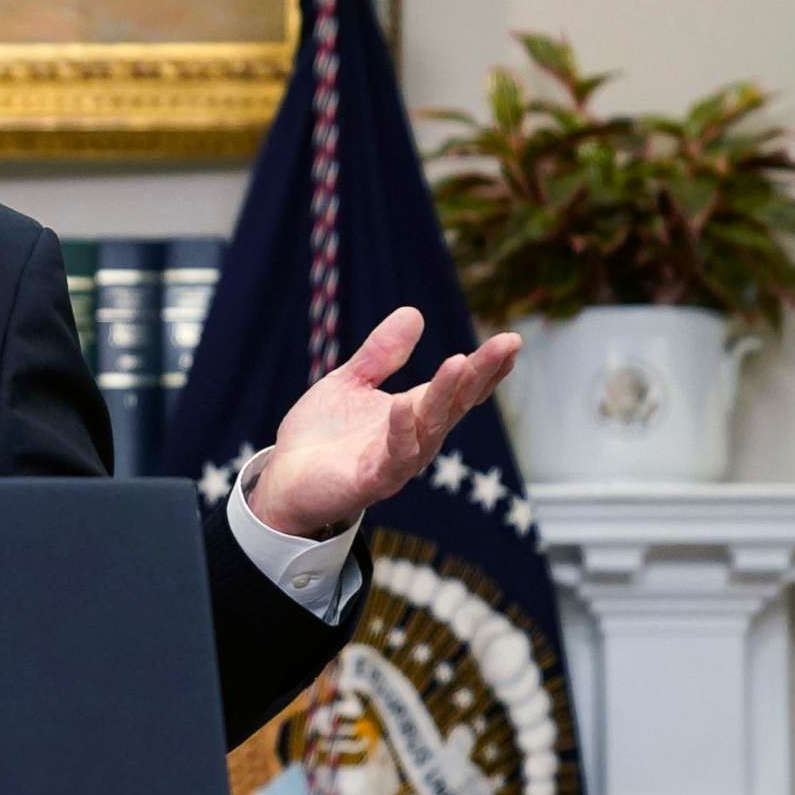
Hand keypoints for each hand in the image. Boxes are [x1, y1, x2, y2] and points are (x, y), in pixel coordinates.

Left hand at [248, 307, 520, 539]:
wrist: (283, 480)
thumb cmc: (321, 436)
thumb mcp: (350, 383)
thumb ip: (381, 354)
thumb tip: (414, 313)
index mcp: (413, 413)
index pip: (459, 389)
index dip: (486, 368)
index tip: (511, 340)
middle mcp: (414, 438)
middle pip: (455, 404)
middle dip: (481, 374)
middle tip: (507, 343)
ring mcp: (396, 461)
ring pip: (431, 428)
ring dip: (445, 395)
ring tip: (459, 362)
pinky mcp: (371, 480)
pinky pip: (394, 457)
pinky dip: (402, 431)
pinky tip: (404, 404)